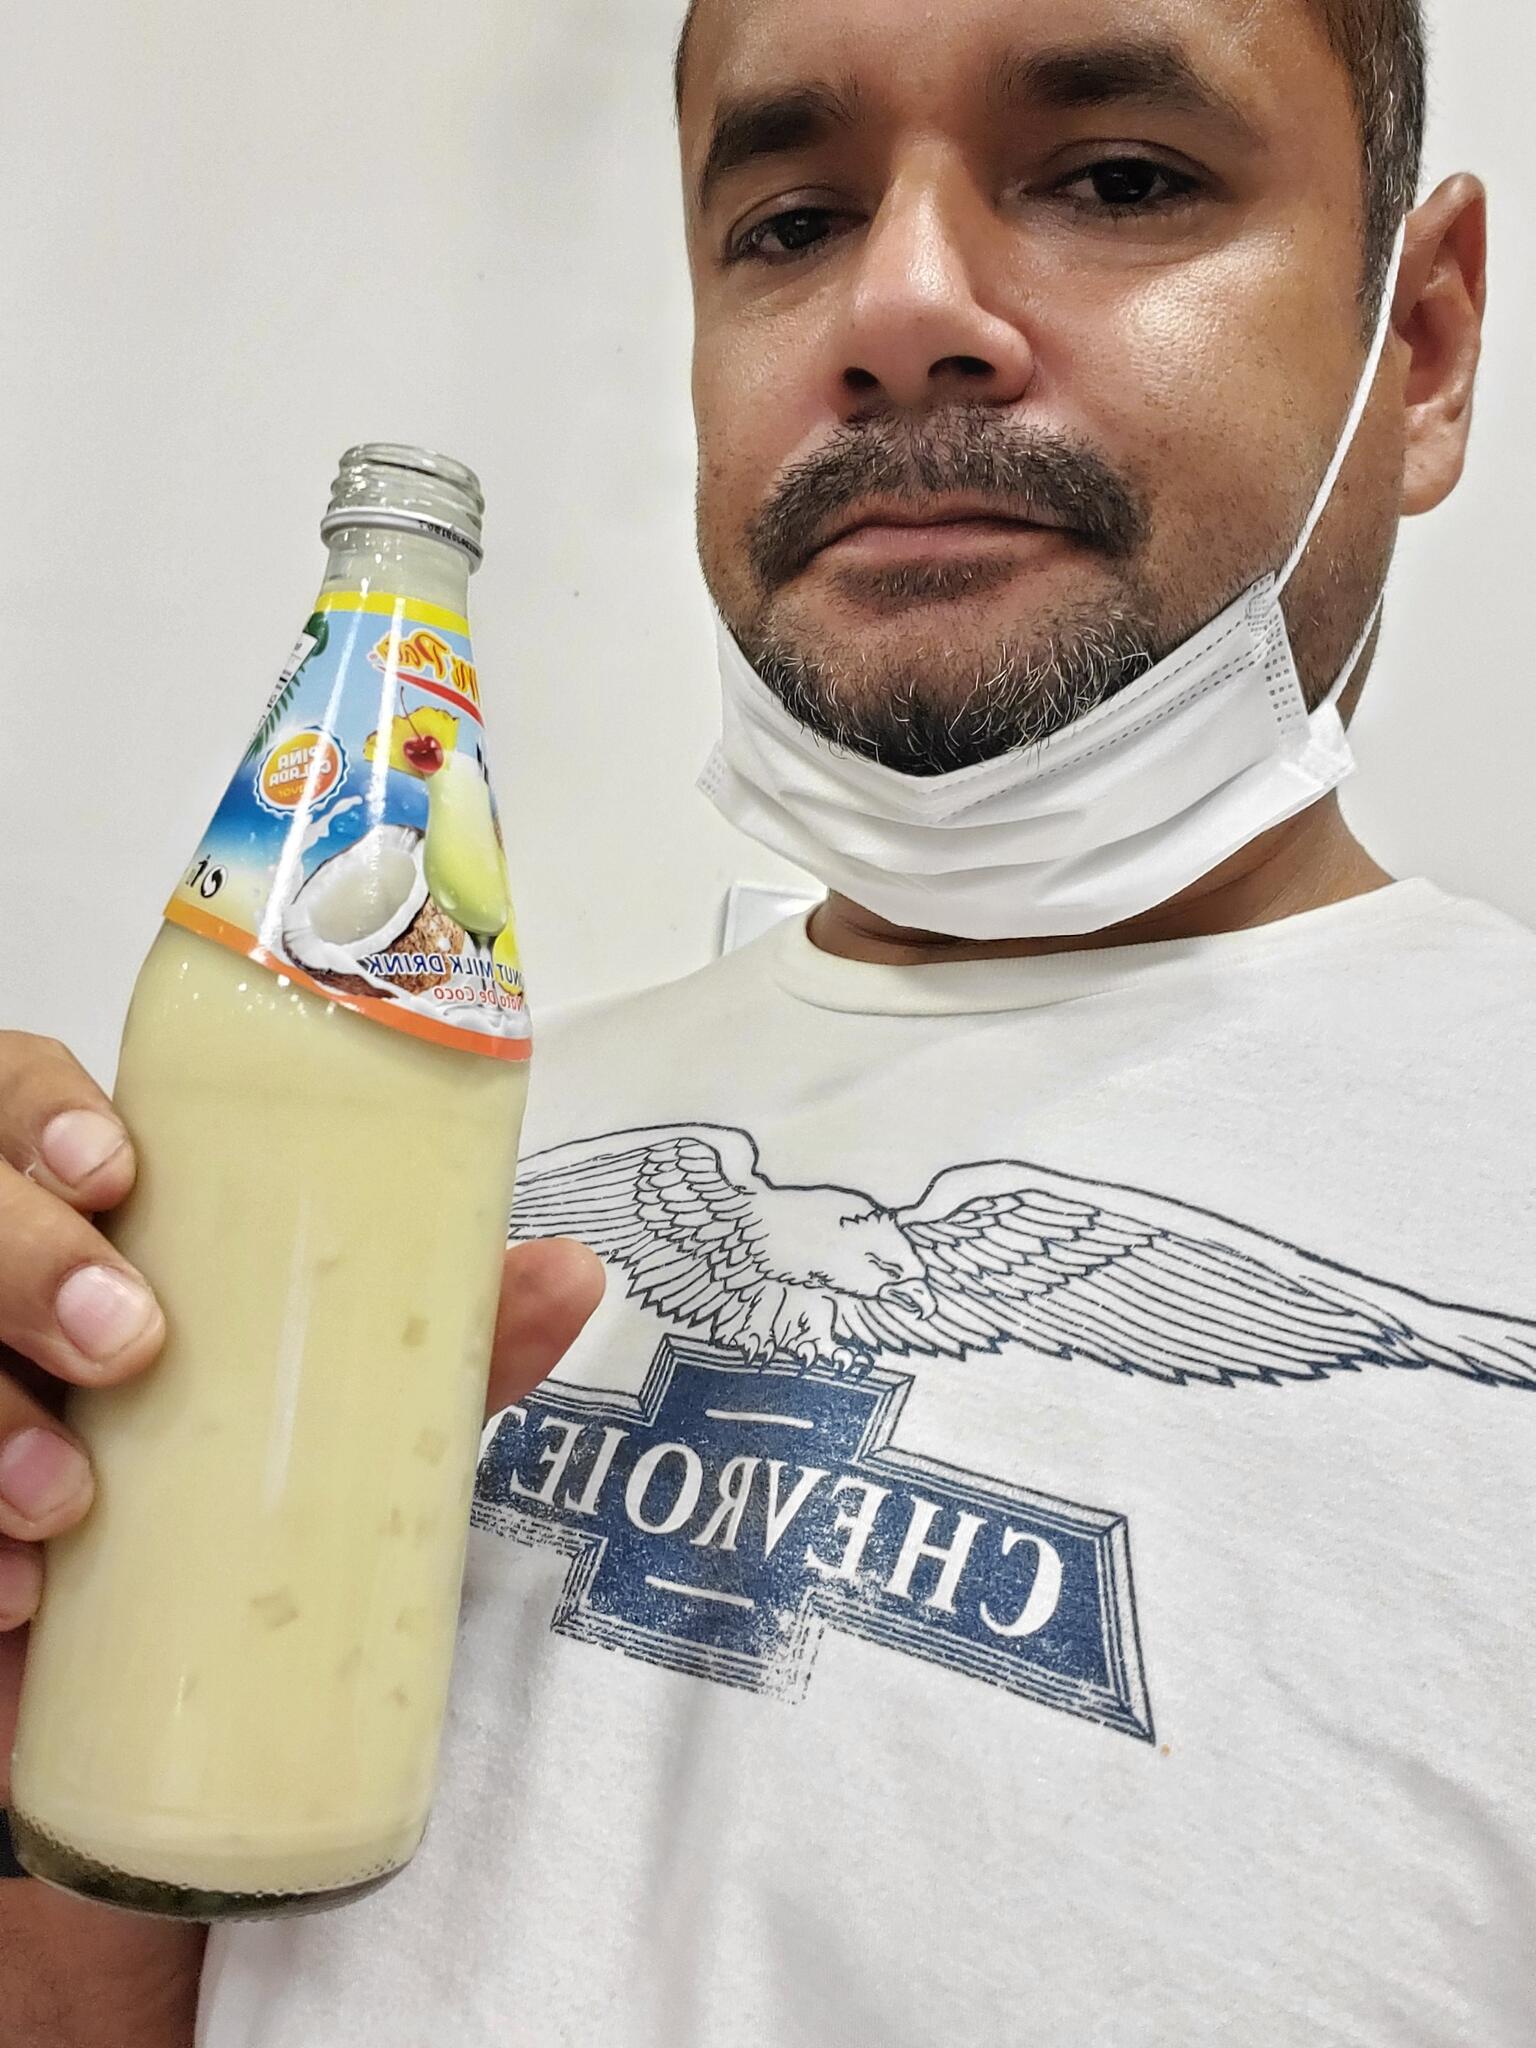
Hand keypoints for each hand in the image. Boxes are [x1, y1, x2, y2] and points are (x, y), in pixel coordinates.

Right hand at [0, 1029, 604, 1805]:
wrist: (158, 1690)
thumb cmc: (247, 1486)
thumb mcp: (346, 1405)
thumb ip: (439, 1342)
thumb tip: (570, 1271)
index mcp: (89, 1220)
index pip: (22, 1101)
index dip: (44, 1110)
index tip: (119, 1166)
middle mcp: (2, 1285)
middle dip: (23, 1253)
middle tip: (128, 1337)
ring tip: (70, 1498)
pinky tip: (20, 1595)